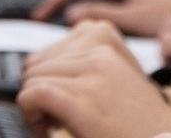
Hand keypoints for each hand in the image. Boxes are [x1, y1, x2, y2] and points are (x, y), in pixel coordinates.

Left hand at [19, 22, 170, 137]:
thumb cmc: (140, 122)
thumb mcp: (116, 80)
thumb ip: (87, 68)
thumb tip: (40, 73)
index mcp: (105, 42)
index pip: (49, 52)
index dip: (44, 79)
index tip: (53, 103)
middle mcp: (98, 55)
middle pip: (37, 65)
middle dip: (36, 91)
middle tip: (49, 119)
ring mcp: (91, 77)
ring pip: (32, 78)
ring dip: (33, 104)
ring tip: (49, 126)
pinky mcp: (83, 103)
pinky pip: (34, 93)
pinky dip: (29, 113)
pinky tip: (43, 130)